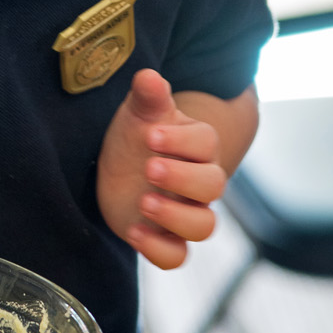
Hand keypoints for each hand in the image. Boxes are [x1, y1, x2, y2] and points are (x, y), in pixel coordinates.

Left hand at [96, 68, 226, 269]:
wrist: (119, 170)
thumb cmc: (136, 136)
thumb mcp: (137, 113)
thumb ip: (147, 96)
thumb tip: (149, 76)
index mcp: (197, 146)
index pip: (207, 142)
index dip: (183, 140)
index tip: (151, 135)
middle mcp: (199, 182)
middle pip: (213, 186)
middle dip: (182, 178)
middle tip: (149, 168)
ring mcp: (185, 213)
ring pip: (205, 227)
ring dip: (176, 217)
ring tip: (143, 202)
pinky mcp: (167, 239)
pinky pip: (178, 257)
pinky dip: (159, 249)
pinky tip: (133, 231)